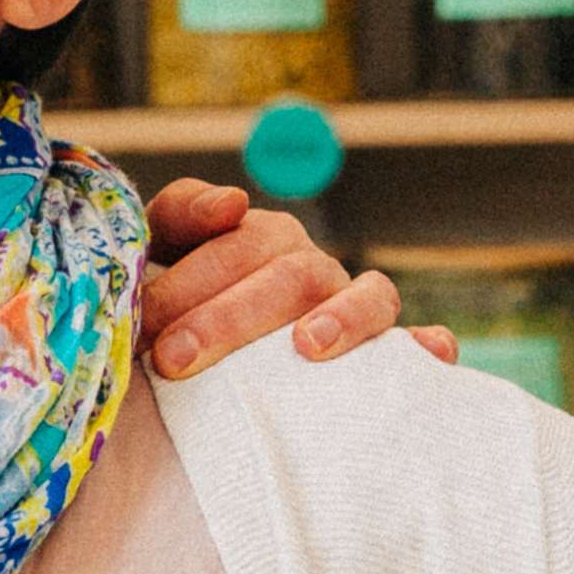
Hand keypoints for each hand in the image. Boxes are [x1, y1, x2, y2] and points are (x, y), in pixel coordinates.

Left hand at [134, 181, 448, 378]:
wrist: (189, 371)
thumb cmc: (174, 307)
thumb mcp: (159, 253)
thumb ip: (178, 216)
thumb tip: (235, 202)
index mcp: (260, 238)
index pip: (236, 244)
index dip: (190, 282)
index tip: (146, 324)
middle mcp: (312, 269)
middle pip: (290, 277)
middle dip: (229, 317)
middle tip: (174, 360)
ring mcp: (353, 308)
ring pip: (369, 298)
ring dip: (344, 318)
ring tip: (307, 346)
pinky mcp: (387, 353)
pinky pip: (420, 345)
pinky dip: (427, 346)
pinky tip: (426, 354)